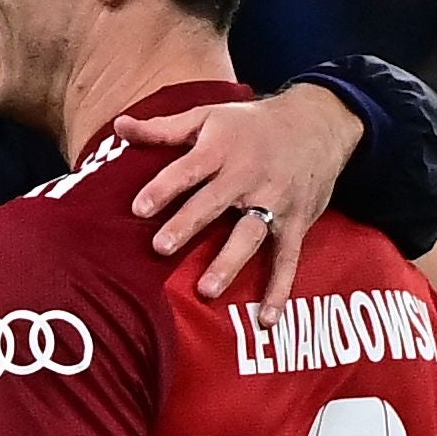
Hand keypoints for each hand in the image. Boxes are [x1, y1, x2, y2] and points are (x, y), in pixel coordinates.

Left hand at [116, 81, 362, 325]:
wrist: (318, 123)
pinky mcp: (296, 223)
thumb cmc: (250, 125)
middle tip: (161, 248)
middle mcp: (248, 176)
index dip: (164, 187)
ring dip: (229, 262)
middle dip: (189, 224)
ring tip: (205, 290)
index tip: (138, 208)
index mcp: (223, 148)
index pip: (189, 168)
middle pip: (215, 202)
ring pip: (250, 235)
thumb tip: (118, 126)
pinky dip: (279, 289)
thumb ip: (163, 129)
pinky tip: (266, 319)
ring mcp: (275, 202)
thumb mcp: (208, 116)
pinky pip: (288, 259)